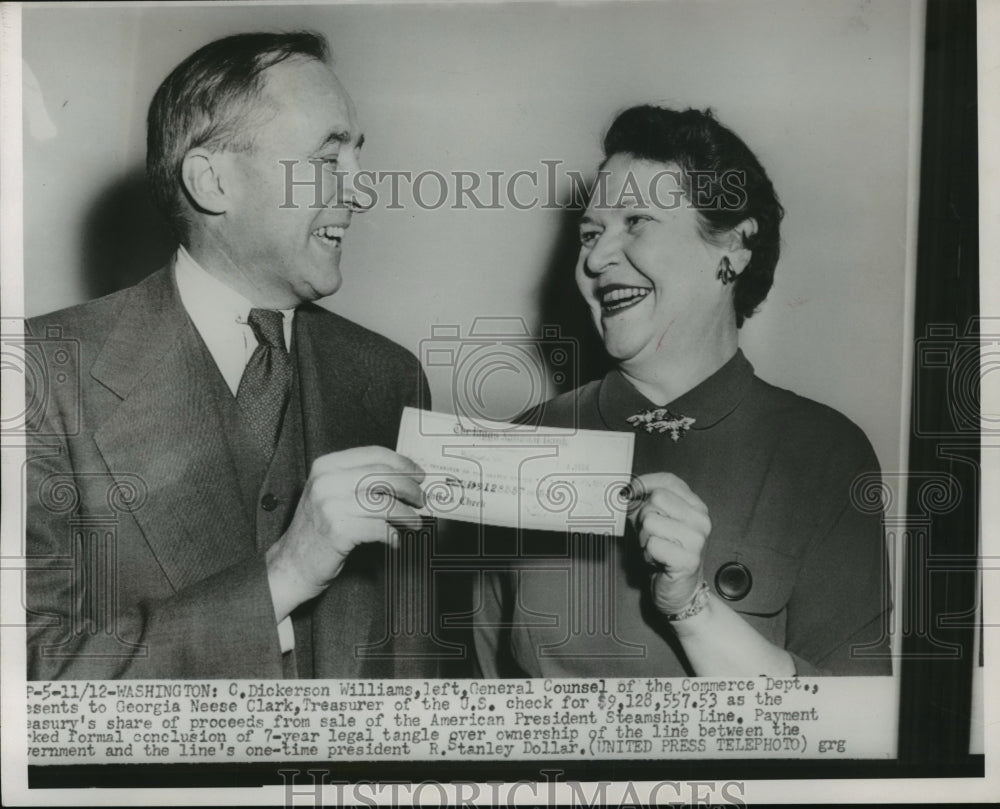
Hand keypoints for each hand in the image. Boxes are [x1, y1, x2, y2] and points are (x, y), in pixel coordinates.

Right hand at [266, 446, 424, 618]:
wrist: (291, 564)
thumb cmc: (317, 530)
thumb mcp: (330, 493)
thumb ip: (359, 480)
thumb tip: (404, 477)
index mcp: (326, 466)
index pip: (374, 454)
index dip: (402, 464)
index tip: (418, 474)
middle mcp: (326, 481)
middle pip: (383, 476)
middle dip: (409, 488)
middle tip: (421, 500)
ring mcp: (330, 506)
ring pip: (384, 503)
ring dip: (406, 514)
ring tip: (414, 522)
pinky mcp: (337, 531)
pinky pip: (379, 528)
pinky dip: (392, 534)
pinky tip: (395, 539)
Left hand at [628, 472, 711, 614]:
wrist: (681, 593)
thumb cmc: (666, 555)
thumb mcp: (655, 523)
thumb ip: (643, 504)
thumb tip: (623, 492)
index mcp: (696, 507)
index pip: (669, 481)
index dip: (644, 483)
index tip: (628, 492)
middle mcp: (700, 520)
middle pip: (656, 499)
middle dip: (643, 518)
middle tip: (650, 535)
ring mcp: (697, 539)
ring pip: (650, 521)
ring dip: (644, 538)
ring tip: (655, 549)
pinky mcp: (688, 559)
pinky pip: (652, 544)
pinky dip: (648, 554)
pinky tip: (657, 561)